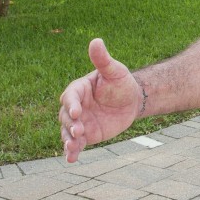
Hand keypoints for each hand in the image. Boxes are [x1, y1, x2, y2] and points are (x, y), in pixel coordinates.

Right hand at [58, 38, 140, 162]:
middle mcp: (75, 107)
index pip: (70, 97)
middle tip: (79, 130)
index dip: (72, 104)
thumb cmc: (122, 82)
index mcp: (78, 89)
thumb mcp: (114, 70)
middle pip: (66, 116)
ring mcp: (79, 122)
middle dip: (71, 124)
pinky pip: (76, 144)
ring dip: (68, 140)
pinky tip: (71, 159)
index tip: (78, 112)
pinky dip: (72, 152)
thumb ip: (103, 59)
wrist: (133, 100)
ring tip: (72, 148)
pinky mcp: (86, 135)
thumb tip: (96, 40)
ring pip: (68, 132)